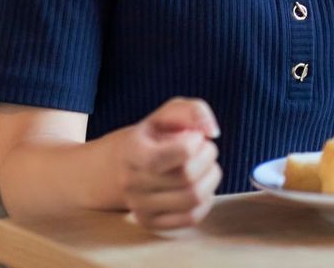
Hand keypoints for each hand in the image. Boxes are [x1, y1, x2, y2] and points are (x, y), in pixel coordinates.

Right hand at [112, 97, 221, 229]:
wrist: (122, 166)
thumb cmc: (152, 137)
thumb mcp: (168, 113)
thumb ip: (193, 111)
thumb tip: (211, 131)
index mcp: (132, 152)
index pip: (180, 153)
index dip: (197, 142)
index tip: (194, 136)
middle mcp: (131, 183)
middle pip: (189, 176)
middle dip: (208, 157)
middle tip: (204, 149)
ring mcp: (139, 206)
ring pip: (194, 198)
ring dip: (210, 178)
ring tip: (203, 166)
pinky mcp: (151, 222)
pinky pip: (192, 217)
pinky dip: (205, 200)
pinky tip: (199, 185)